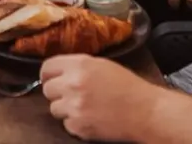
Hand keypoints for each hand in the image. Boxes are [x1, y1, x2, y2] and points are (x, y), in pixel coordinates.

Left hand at [41, 55, 157, 140]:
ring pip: (54, 109)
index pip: (46, 68)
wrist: (145, 111)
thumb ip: (77, 65)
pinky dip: (76, 124)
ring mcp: (74, 107)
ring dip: (65, 109)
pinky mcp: (79, 127)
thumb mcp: (100, 65)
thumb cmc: (126, 85)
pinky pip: (66, 125)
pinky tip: (91, 119)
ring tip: (83, 107)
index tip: (52, 79)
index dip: (48, 74)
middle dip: (57, 92)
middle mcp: (72, 84)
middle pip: (47, 89)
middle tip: (71, 94)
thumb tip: (58, 70)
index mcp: (78, 64)